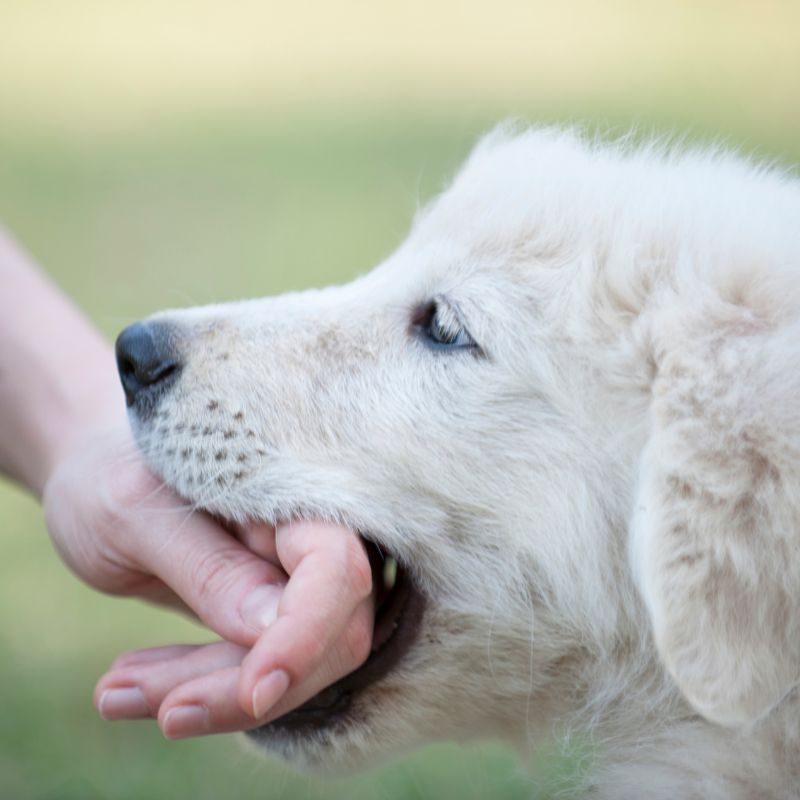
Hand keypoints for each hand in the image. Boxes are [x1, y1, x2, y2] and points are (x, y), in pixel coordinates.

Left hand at [43, 423, 373, 736]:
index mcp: (291, 494)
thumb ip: (208, 568)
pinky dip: (194, 686)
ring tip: (112, 692)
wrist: (99, 473)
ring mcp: (291, 578)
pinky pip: (251, 666)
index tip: (253, 690)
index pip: (335, 570)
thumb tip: (270, 629)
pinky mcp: (265, 612)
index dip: (306, 634)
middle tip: (139, 702)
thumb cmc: (111, 474)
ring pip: (289, 664)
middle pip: (325, 634)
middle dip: (242, 683)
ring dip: (208, 693)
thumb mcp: (134, 515)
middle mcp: (307, 538)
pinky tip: (126, 685)